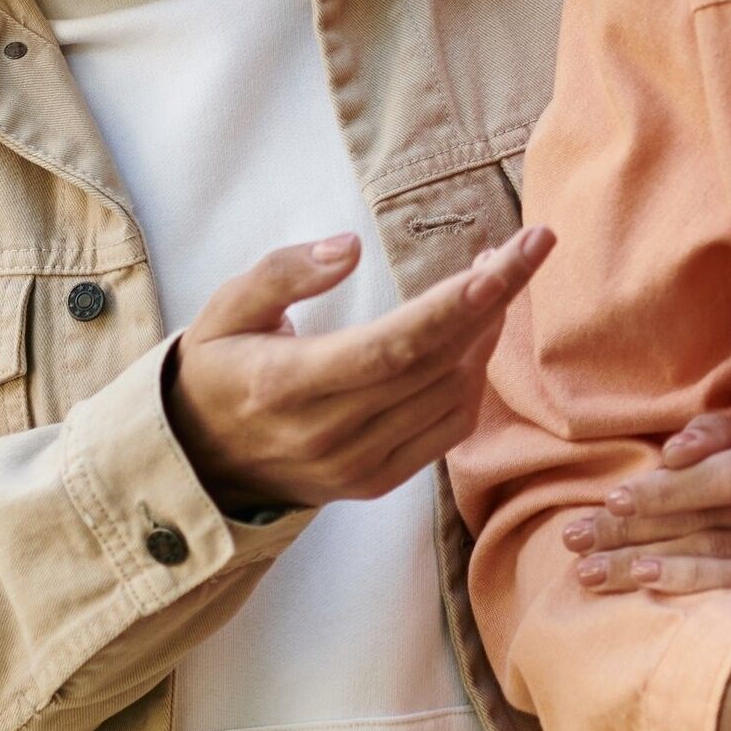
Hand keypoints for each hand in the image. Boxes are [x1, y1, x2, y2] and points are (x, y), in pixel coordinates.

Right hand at [163, 227, 546, 515]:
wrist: (201, 463)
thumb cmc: (218, 370)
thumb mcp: (224, 309)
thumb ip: (283, 272)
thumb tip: (350, 247)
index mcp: (286, 386)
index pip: (392, 347)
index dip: (457, 304)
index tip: (508, 257)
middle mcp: (328, 435)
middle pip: (435, 366)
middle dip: (493, 301)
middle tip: (528, 246)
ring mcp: (357, 467)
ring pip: (451, 397)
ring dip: (487, 334)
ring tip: (498, 277)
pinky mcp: (377, 483)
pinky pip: (448, 430)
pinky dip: (474, 379)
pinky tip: (477, 333)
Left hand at [559, 413, 730, 603]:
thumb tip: (673, 454)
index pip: (730, 468)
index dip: (669, 485)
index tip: (612, 497)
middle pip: (711, 510)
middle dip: (636, 523)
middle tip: (575, 537)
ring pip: (722, 546)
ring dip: (647, 556)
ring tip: (590, 569)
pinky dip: (698, 580)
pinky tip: (649, 582)